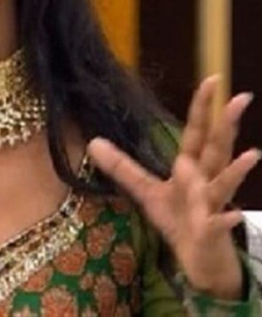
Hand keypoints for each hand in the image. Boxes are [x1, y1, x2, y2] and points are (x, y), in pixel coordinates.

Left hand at [87, 75, 259, 299]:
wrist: (199, 259)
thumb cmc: (178, 220)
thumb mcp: (146, 191)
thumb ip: (122, 167)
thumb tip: (93, 141)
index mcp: (191, 168)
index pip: (197, 133)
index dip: (202, 107)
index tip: (213, 80)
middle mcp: (206, 181)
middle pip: (217, 149)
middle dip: (227, 125)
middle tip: (241, 97)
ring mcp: (212, 206)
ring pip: (223, 185)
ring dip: (236, 171)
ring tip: (253, 154)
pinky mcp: (212, 232)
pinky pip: (220, 225)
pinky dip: (225, 220)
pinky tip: (233, 217)